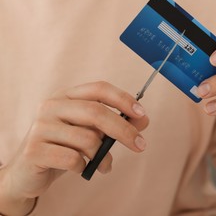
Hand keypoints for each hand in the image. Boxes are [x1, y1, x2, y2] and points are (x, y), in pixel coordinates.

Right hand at [0, 81, 148, 214]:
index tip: (142, 113)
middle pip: (96, 112)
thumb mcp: (90, 132)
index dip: (123, 99)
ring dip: (103, 156)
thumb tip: (143, 119)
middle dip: (123, 130)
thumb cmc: (64, 147)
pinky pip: (73, 158)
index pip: (99, 88)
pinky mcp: (34, 150)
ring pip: (87, 139)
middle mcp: (52, 106)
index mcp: (67, 96)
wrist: (27, 172)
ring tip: (105, 165)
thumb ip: (115, 123)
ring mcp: (40, 127)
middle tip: (140, 145)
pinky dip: (84, 167)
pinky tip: (81, 168)